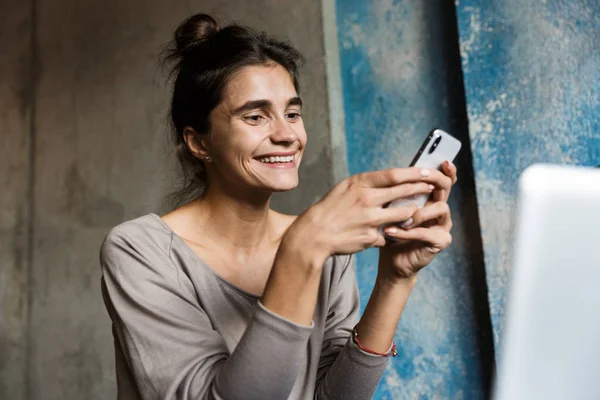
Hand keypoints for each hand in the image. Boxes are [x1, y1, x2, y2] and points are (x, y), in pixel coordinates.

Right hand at [284, 167, 451, 264]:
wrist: (314, 234)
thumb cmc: (330, 208)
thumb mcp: (345, 188)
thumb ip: (367, 183)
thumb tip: (389, 179)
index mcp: (360, 184)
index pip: (394, 175)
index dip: (415, 173)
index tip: (427, 172)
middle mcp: (367, 200)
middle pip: (403, 193)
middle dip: (421, 189)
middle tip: (432, 187)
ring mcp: (370, 220)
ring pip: (403, 215)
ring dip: (413, 212)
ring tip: (418, 210)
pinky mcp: (372, 238)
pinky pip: (389, 234)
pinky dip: (391, 233)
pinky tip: (390, 233)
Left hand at [377, 161, 457, 282]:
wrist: (391, 260)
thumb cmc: (391, 230)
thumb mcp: (391, 208)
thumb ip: (396, 193)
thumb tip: (391, 172)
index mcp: (429, 198)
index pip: (442, 179)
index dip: (446, 170)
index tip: (445, 161)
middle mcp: (440, 209)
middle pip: (445, 188)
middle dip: (435, 180)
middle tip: (423, 179)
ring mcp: (443, 225)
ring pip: (440, 208)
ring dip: (418, 211)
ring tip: (398, 218)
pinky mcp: (440, 241)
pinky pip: (427, 232)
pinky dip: (407, 232)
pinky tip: (390, 231)